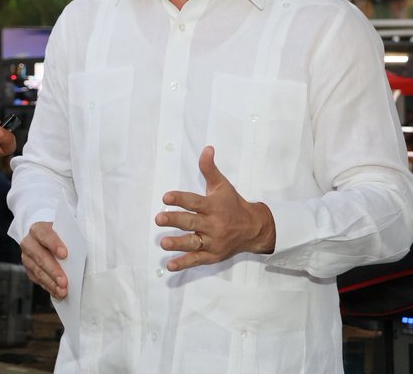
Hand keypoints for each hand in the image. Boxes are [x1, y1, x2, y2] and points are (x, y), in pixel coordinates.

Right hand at [20, 221, 67, 298]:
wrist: (45, 238)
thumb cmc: (59, 235)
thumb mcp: (64, 231)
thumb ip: (70, 239)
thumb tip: (82, 251)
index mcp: (38, 229)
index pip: (44, 235)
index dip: (54, 244)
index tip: (65, 254)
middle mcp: (29, 242)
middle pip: (40, 256)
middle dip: (53, 270)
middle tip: (64, 282)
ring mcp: (27, 257)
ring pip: (38, 271)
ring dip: (51, 282)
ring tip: (63, 291)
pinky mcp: (29, 269)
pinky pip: (38, 280)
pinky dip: (49, 287)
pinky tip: (58, 293)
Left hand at [155, 145, 275, 271]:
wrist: (254, 228)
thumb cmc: (233, 204)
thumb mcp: (222, 185)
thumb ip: (209, 168)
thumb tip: (206, 148)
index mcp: (214, 206)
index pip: (195, 202)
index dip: (180, 199)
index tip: (166, 197)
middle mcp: (213, 225)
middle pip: (192, 223)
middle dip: (175, 221)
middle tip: (159, 219)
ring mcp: (213, 241)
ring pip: (193, 243)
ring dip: (178, 244)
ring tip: (163, 243)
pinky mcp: (212, 255)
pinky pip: (197, 260)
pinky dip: (184, 263)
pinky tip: (170, 265)